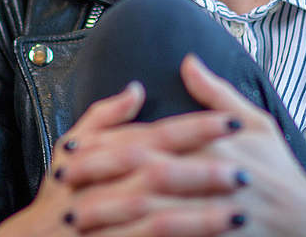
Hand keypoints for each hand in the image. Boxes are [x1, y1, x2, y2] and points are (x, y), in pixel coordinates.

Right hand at [0, 81, 242, 236]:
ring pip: (157, 214)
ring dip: (200, 214)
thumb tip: (137, 88)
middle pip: (159, 172)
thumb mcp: (70, 146)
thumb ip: (104, 117)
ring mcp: (105, 217)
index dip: (195, 128)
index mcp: (101, 153)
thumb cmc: (58, 192)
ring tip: (239, 211)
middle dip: (204, 171)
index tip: (233, 122)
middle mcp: (104, 183)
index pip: (155, 135)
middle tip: (246, 170)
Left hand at [60, 56, 305, 235]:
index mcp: (215, 143)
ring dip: (113, 218)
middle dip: (100, 179)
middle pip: (147, 176)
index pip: (152, 140)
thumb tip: (186, 61)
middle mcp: (214, 174)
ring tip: (76, 220)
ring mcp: (218, 213)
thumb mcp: (255, 123)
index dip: (107, 144)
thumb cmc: (279, 171)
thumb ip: (215, 94)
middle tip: (61, 185)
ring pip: (156, 215)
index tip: (71, 150)